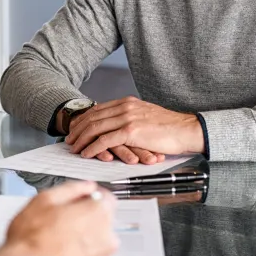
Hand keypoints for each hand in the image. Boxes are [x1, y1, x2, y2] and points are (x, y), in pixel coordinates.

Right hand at [0, 181, 116, 255]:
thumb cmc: (30, 240)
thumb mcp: (44, 200)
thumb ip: (71, 189)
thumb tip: (84, 187)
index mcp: (97, 214)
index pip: (107, 199)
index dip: (91, 197)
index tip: (81, 200)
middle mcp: (106, 239)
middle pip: (102, 222)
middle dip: (86, 220)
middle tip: (62, 223)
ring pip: (97, 245)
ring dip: (84, 242)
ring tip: (58, 243)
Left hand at [65, 96, 203, 160]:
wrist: (187, 129)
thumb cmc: (169, 127)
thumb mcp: (145, 116)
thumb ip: (130, 117)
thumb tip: (117, 126)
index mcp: (127, 102)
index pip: (98, 110)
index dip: (83, 120)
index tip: (75, 128)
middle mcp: (124, 107)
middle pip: (92, 117)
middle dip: (78, 130)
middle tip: (69, 140)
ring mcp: (127, 118)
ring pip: (95, 128)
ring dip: (82, 139)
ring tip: (74, 148)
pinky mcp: (131, 131)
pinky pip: (105, 140)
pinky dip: (93, 147)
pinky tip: (87, 153)